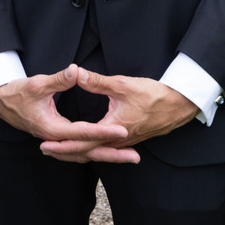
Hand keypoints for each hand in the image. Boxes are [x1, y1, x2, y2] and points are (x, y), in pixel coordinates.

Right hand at [0, 65, 128, 155]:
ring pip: (85, 153)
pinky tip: (108, 151)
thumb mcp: (37, 83)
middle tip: (136, 157)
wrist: (1, 101)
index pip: (84, 132)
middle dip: (113, 154)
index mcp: (52, 128)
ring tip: (130, 156)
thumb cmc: (18, 92)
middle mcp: (56, 139)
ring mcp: (56, 141)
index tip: (123, 131)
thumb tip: (76, 70)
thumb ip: (59, 79)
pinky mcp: (58, 139)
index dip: (104, 132)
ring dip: (107, 155)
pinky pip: (80, 150)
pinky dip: (95, 152)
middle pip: (88, 151)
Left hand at [38, 70, 198, 163]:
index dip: (62, 144)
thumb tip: (74, 72)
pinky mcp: (131, 139)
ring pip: (97, 152)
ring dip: (78, 152)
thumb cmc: (153, 94)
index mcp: (113, 129)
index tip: (45, 145)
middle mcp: (119, 141)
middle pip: (87, 151)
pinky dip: (92, 150)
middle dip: (65, 152)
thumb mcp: (122, 84)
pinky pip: (107, 149)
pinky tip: (87, 147)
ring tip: (58, 151)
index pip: (82, 142)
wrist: (180, 104)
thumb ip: (96, 81)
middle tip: (44, 150)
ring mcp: (126, 142)